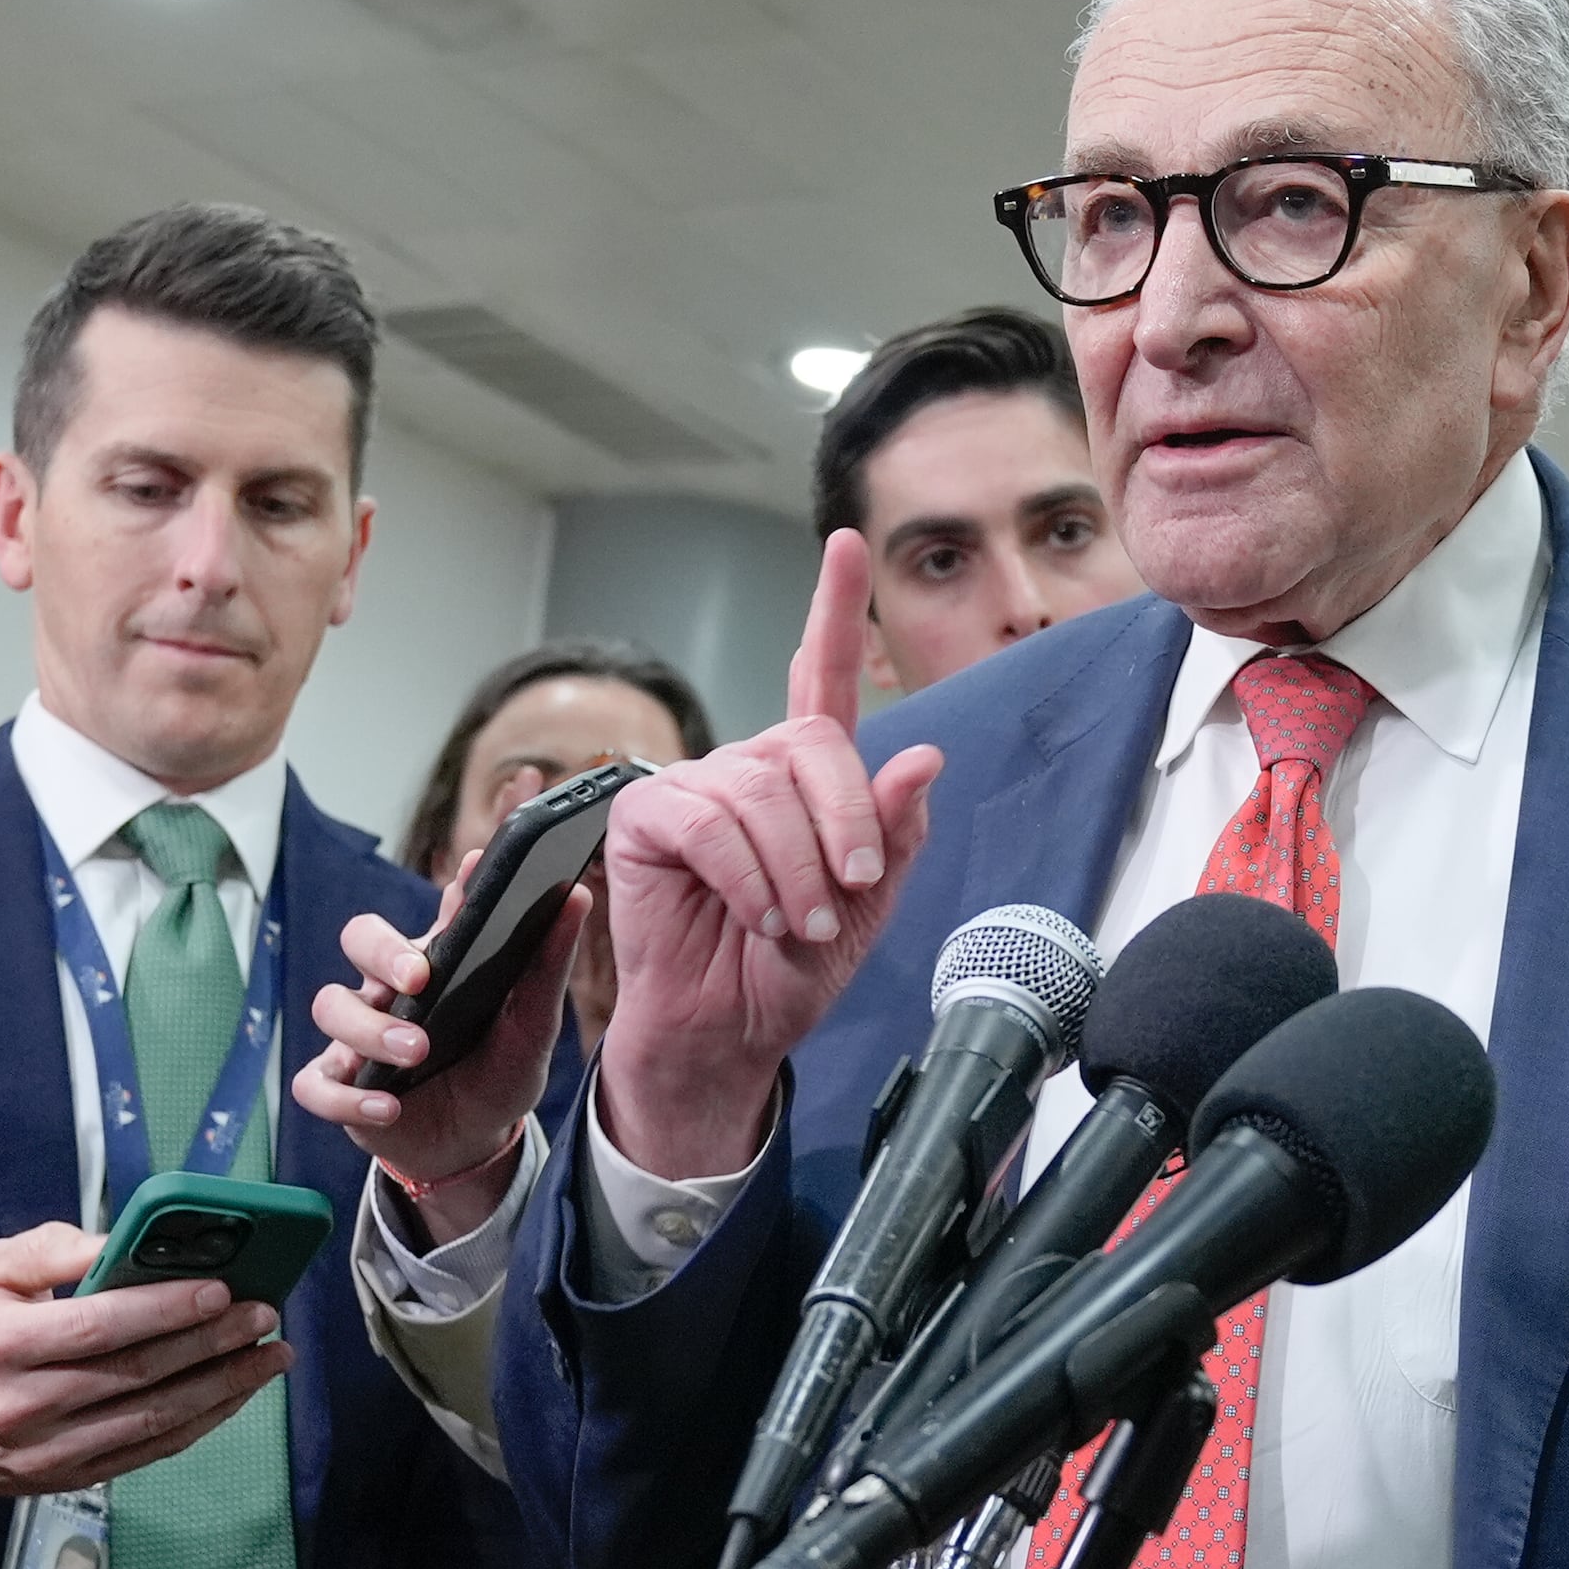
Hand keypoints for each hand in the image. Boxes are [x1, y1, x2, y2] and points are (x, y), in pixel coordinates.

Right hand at [0, 1226, 287, 1499]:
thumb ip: (52, 1250)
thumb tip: (124, 1241)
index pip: (97, 1326)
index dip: (166, 1308)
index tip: (221, 1289)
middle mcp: (22, 1406)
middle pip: (138, 1372)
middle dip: (213, 1340)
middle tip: (264, 1313)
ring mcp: (46, 1451)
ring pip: (154, 1418)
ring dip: (225, 1385)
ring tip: (272, 1353)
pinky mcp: (69, 1477)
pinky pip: (151, 1450)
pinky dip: (204, 1421)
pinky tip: (237, 1392)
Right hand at [293, 853, 585, 1243]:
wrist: (475, 1142)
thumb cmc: (499, 1071)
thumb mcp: (532, 1027)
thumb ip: (547, 968)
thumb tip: (576, 898)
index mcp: (439, 962)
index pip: (438, 912)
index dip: (453, 891)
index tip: (476, 872)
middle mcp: (390, 988)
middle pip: (360, 938)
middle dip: (384, 951)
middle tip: (419, 978)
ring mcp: (356, 1033)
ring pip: (331, 1006)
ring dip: (370, 1029)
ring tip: (417, 1053)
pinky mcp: (338, 1083)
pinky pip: (315, 1082)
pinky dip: (345, 1096)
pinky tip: (386, 1106)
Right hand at [598, 529, 940, 1179]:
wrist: (733, 1028)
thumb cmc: (794, 967)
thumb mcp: (871, 902)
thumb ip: (895, 830)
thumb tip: (921, 756)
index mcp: (809, 777)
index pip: (826, 677)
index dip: (834, 607)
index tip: (849, 539)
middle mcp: (752, 767)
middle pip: (814, 745)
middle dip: (845, 823)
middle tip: (847, 891)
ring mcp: (695, 784)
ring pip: (763, 792)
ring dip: (796, 868)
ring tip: (797, 921)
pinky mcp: (647, 815)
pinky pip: (712, 824)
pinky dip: (747, 877)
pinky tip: (755, 914)